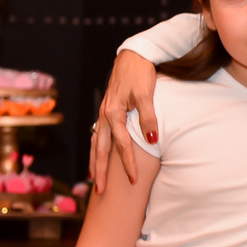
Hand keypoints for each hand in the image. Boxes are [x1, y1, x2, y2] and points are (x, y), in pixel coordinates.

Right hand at [91, 51, 156, 191]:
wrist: (133, 55)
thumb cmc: (140, 74)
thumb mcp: (146, 94)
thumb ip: (148, 116)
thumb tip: (153, 139)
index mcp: (114, 113)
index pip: (121, 145)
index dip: (128, 164)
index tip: (132, 181)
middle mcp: (105, 115)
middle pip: (101, 149)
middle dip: (101, 171)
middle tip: (100, 191)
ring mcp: (103, 113)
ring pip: (96, 143)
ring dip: (95, 162)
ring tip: (93, 179)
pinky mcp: (107, 110)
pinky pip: (98, 134)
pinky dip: (97, 148)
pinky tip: (98, 155)